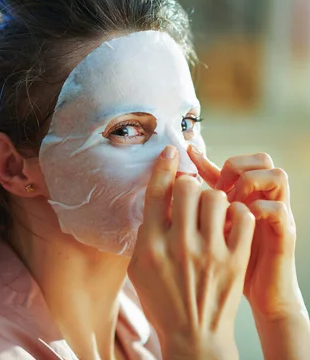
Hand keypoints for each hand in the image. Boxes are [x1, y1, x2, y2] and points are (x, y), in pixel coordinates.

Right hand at [129, 145, 254, 359]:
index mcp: (150, 247)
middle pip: (187, 188)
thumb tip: (158, 196)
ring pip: (215, 198)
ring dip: (212, 198)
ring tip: (211, 210)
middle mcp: (178, 246)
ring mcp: (209, 253)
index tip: (170, 151)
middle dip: (189, 184)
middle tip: (191, 193)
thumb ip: (145, 232)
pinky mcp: (235, 260)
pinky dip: (237, 212)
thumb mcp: (138, 268)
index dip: (164, 167)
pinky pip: (241, 217)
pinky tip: (230, 220)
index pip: (156, 194)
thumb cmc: (162, 300)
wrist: (194, 336)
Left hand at [187, 146, 304, 320]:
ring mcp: (275, 216)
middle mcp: (262, 201)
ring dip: (250, 183)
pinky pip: (278, 208)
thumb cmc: (227, 265)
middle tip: (216, 187)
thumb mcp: (208, 233)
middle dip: (235, 166)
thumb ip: (193, 212)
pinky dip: (258, 209)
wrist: (260, 297)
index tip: (187, 154)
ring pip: (276, 175)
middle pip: (260, 159)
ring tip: (232, 202)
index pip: (232, 164)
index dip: (207, 159)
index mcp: (243, 198)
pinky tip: (239, 221)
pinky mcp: (284, 235)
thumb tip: (166, 192)